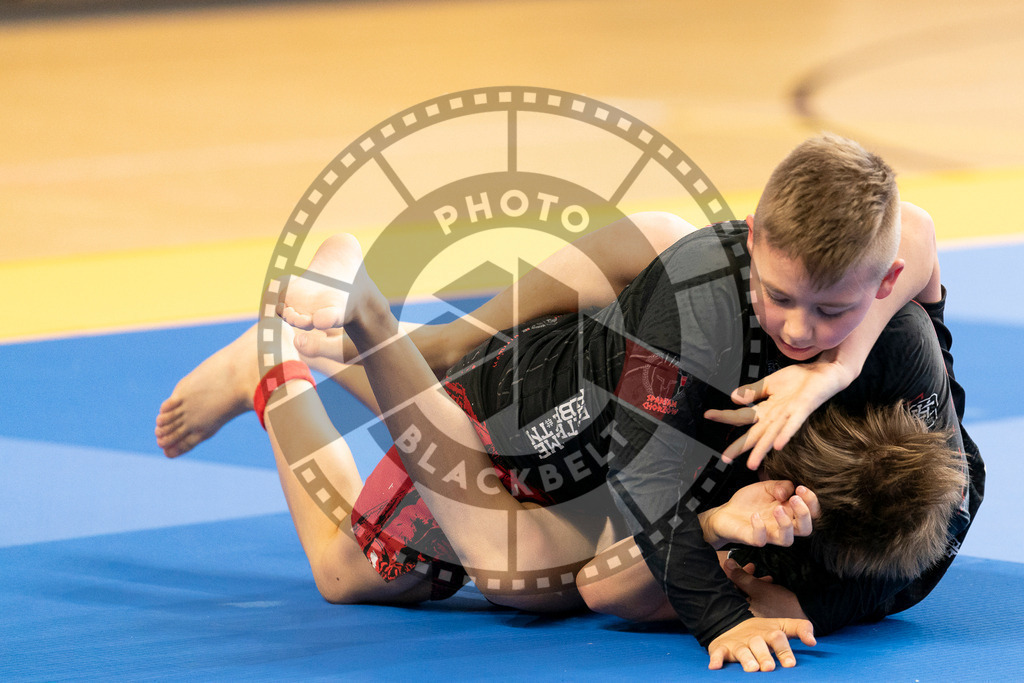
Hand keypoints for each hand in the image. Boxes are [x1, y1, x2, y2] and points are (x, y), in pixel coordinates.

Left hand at [700, 481, 818, 548]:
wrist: (726, 512)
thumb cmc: (750, 501)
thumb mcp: (767, 486)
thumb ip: (781, 485)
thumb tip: (789, 491)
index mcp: (790, 512)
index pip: (811, 513)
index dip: (812, 502)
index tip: (801, 488)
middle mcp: (782, 525)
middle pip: (805, 529)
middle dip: (804, 514)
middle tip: (793, 498)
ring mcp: (769, 534)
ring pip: (787, 540)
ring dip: (786, 524)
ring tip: (777, 508)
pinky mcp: (753, 538)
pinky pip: (761, 540)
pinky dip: (760, 528)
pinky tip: (755, 516)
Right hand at [705, 358, 855, 468]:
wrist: (824, 372)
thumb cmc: (800, 379)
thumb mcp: (771, 382)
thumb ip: (753, 391)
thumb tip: (732, 397)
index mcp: (767, 409)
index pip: (741, 415)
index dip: (724, 416)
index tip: (707, 415)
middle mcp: (776, 416)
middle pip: (754, 433)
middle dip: (740, 446)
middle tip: (724, 458)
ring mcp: (789, 415)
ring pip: (771, 435)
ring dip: (761, 450)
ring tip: (750, 464)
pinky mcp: (803, 410)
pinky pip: (793, 425)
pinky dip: (785, 435)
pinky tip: (777, 446)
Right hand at [707, 616, 815, 670]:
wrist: (731, 624)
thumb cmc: (763, 631)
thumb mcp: (782, 625)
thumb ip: (800, 628)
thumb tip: (813, 641)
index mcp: (769, 632)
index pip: (778, 638)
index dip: (784, 651)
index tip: (790, 664)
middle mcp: (754, 637)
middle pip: (759, 645)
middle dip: (764, 656)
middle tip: (769, 667)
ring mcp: (738, 643)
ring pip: (742, 651)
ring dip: (746, 659)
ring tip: (752, 669)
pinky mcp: (722, 648)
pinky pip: (718, 653)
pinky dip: (716, 659)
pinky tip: (715, 666)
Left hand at [721, 557, 807, 619]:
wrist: (808, 616)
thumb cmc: (782, 605)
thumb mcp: (759, 588)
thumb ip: (741, 577)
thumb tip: (727, 563)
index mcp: (739, 615)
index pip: (727, 592)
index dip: (731, 576)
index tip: (736, 564)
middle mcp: (744, 618)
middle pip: (737, 593)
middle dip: (744, 577)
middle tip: (752, 566)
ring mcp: (755, 618)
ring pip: (748, 595)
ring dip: (754, 582)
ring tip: (765, 575)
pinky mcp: (765, 615)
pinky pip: (757, 600)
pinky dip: (760, 590)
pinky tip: (769, 582)